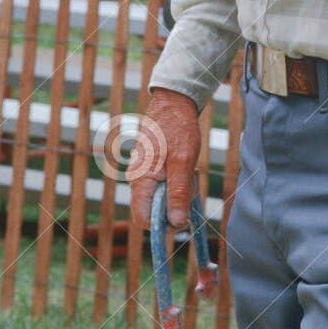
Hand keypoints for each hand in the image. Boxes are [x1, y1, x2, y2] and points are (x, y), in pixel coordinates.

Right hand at [129, 88, 201, 230]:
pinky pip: (165, 187)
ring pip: (163, 199)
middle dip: (176, 205)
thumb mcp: (182, 163)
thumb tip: (177, 223)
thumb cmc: (177, 129)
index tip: (183, 216)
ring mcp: (145, 175)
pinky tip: (185, 168)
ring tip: (189, 172)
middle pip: (155, 211)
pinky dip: (178, 183)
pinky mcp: (152, 170)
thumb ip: (178, 194)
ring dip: (180, 192)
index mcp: (140, 181)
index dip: (163, 225)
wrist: (174, 103)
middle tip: (189, 185)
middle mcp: (138, 181)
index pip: (143, 220)